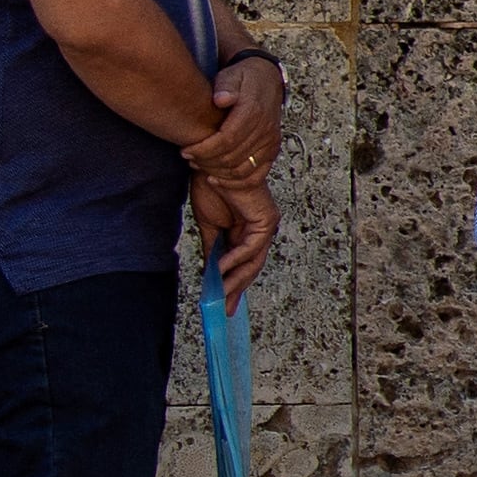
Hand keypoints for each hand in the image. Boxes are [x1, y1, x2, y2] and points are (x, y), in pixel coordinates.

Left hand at [182, 53, 285, 182]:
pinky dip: (236, 183)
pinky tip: (217, 180)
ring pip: (242, 169)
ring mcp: (270, 142)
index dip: (204, 149)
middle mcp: (265, 130)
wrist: (266, 80)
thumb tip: (221, 100)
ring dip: (218, 172)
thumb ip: (226, 87)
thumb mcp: (232, 76)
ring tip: (199, 165)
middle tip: (188, 157)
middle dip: (206, 161)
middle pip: (232, 157)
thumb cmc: (243, 79)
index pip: (227, 140)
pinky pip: (256, 176)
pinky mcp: (272, 151)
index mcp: (254, 112)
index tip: (186, 150)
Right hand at [192, 172, 280, 304]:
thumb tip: (211, 274)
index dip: (234, 286)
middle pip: (251, 268)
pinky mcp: (265, 219)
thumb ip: (213, 250)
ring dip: (235, 279)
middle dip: (236, 290)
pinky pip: (251, 246)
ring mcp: (266, 225)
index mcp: (249, 231)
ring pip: (253, 261)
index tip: (223, 305)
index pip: (244, 265)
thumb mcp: (210, 227)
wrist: (212, 168)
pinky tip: (221, 269)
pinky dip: (235, 259)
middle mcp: (261, 230)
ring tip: (220, 295)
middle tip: (224, 309)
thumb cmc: (212, 190)